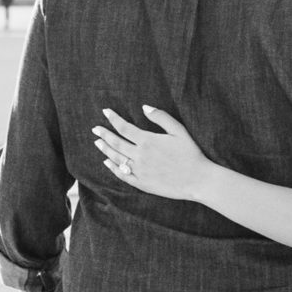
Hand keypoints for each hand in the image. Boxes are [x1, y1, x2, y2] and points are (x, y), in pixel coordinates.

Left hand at [92, 104, 211, 201]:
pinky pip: (122, 175)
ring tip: (97, 143)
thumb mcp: (179, 130)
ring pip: (117, 158)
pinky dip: (112, 168)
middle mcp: (140, 156)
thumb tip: (144, 107)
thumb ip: (161, 117)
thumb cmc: (190, 153)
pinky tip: (107, 162)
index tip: (105, 112)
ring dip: (106, 149)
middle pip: (117, 143)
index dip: (113, 119)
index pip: (124, 127)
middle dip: (104, 134)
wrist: (197, 180)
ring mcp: (140, 171)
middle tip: (94, 129)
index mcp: (148, 141)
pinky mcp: (142, 184)